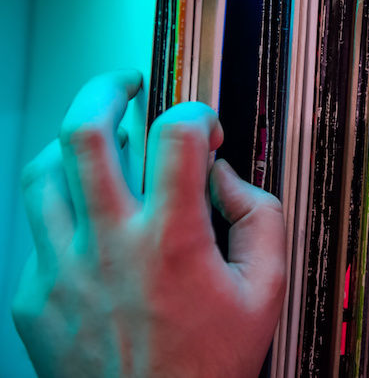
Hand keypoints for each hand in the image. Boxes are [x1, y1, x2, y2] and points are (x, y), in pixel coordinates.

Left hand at [12, 71, 285, 376]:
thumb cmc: (207, 365)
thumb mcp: (266, 292)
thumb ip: (261, 219)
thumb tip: (228, 178)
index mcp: (172, 241)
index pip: (176, 134)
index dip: (196, 113)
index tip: (203, 128)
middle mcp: (109, 246)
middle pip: (85, 133)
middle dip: (107, 91)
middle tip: (125, 86)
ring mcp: (61, 271)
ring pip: (42, 173)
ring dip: (73, 146)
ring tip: (98, 145)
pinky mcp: (34, 297)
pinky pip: (37, 233)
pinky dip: (65, 213)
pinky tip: (91, 224)